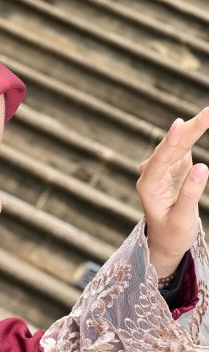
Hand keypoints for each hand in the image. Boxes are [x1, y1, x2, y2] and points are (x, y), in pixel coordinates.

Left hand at [136, 107, 208, 277]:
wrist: (166, 239)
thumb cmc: (172, 233)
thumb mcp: (182, 219)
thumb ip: (190, 194)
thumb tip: (202, 167)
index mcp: (147, 188)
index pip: (158, 161)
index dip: (170, 143)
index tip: (178, 125)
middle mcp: (150, 173)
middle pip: (171, 147)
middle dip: (189, 129)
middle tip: (208, 112)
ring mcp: (160, 166)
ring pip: (179, 143)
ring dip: (195, 127)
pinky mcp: (172, 163)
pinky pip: (184, 144)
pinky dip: (195, 132)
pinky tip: (205, 119)